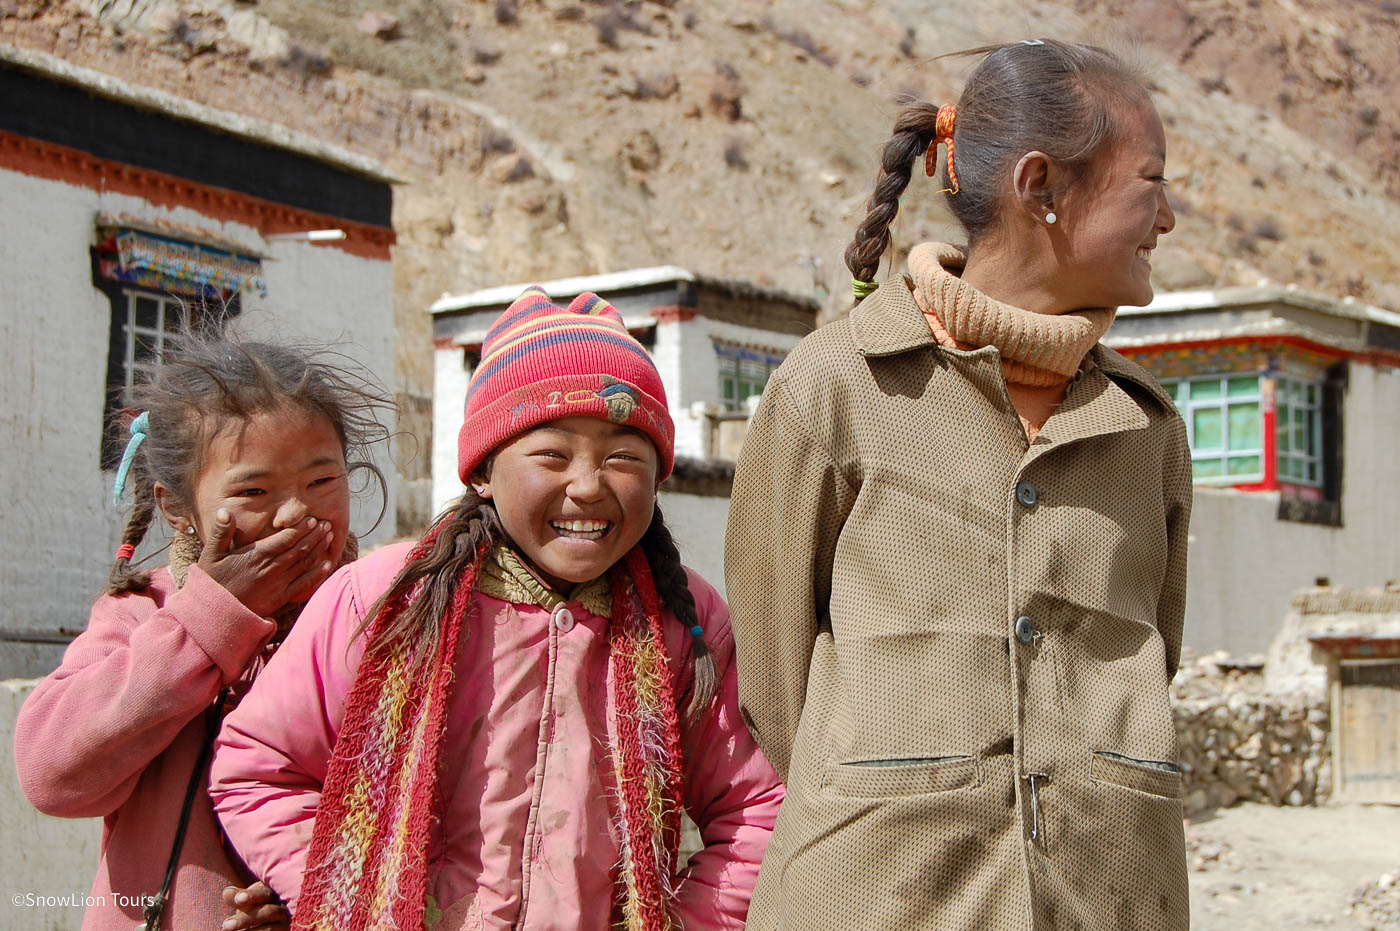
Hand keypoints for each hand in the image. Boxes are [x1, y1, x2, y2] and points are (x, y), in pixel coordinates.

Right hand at [198, 510, 335, 617]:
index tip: (312, 519)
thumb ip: (221, 533)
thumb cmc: (212, 582)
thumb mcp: (211, 555)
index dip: (301, 528)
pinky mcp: (281, 598)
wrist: (214, 614)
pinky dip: (317, 574)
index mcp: (256, 555)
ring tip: (330, 536)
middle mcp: (271, 568)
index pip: (285, 538)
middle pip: (299, 548)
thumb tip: (223, 511)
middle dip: (315, 535)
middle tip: (328, 524)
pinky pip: (303, 585)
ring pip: (304, 563)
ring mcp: (278, 584)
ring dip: (319, 549)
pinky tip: (327, 564)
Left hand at [221, 882, 289, 930]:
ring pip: (270, 928)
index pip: (263, 893)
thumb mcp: (246, 904)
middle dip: (245, 919)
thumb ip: (238, 898)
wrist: (265, 925)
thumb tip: (227, 892)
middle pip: (267, 912)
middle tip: (226, 925)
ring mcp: (285, 924)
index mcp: (271, 895)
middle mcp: (281, 909)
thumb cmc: (254, 913)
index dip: (251, 895)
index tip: (238, 898)